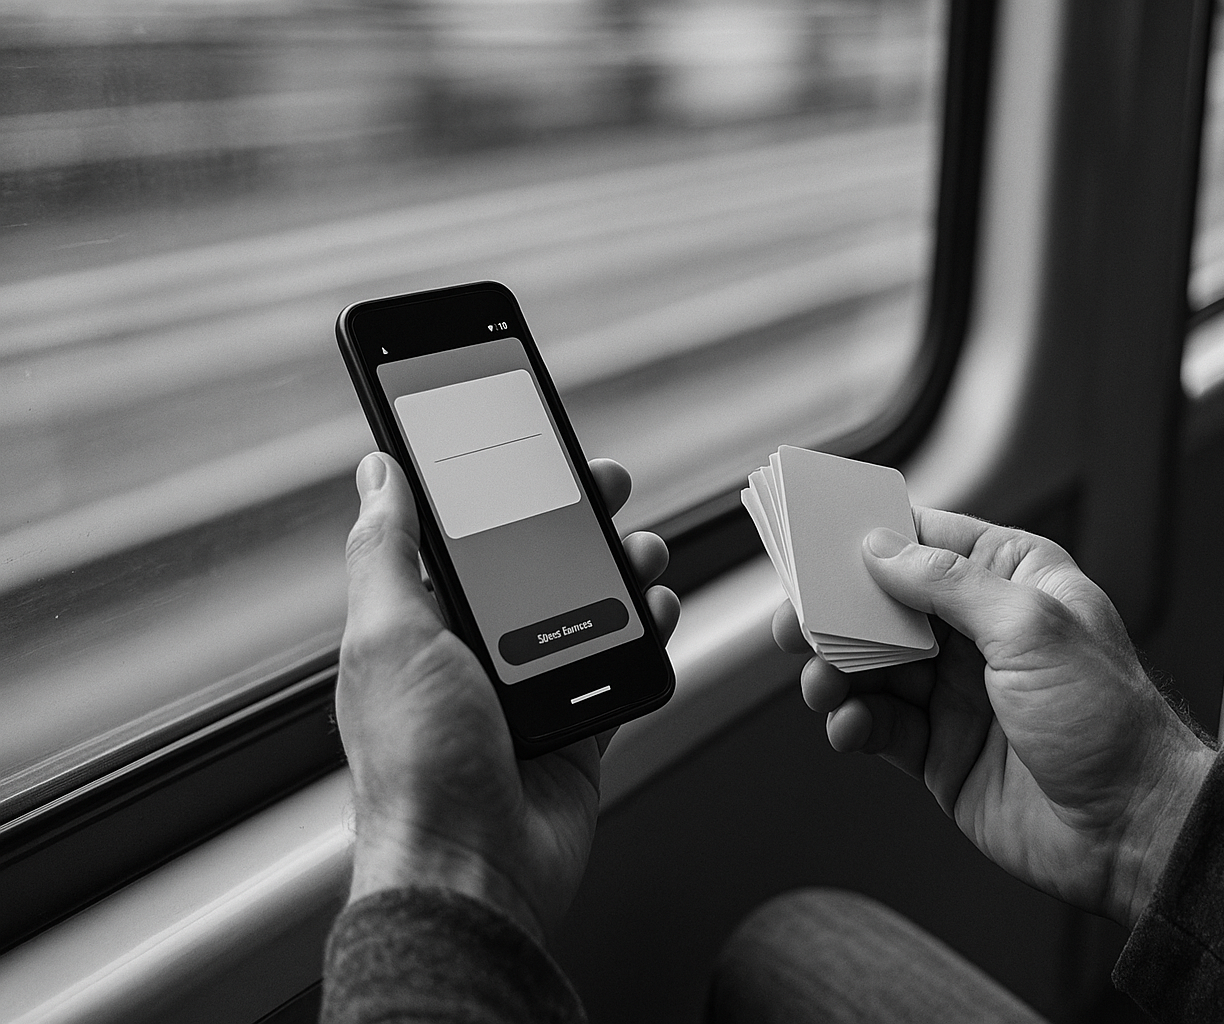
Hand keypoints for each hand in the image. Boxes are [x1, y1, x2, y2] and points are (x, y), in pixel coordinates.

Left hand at [338, 452, 679, 942]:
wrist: (472, 871)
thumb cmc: (416, 764)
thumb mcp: (389, 636)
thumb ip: (387, 550)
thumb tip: (377, 472)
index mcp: (420, 624)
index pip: (460, 533)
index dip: (497, 485)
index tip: (531, 445)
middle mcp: (474, 652)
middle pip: (534, 562)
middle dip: (573, 518)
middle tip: (605, 483)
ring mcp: (529, 689)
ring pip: (585, 607)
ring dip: (618, 568)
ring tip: (642, 548)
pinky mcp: (576, 726)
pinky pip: (620, 665)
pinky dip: (645, 633)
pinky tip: (656, 610)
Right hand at [774, 508, 1213, 927]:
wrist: (1133, 830)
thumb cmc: (1109, 721)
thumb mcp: (1031, 627)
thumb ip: (949, 583)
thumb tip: (882, 548)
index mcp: (1013, 581)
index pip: (926, 540)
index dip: (868, 538)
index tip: (814, 541)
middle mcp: (980, 632)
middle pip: (884, 606)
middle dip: (835, 613)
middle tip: (794, 624)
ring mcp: (957, 693)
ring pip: (870, 668)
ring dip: (836, 673)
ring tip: (822, 685)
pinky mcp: (940, 750)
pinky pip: (878, 725)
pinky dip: (854, 724)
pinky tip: (851, 729)